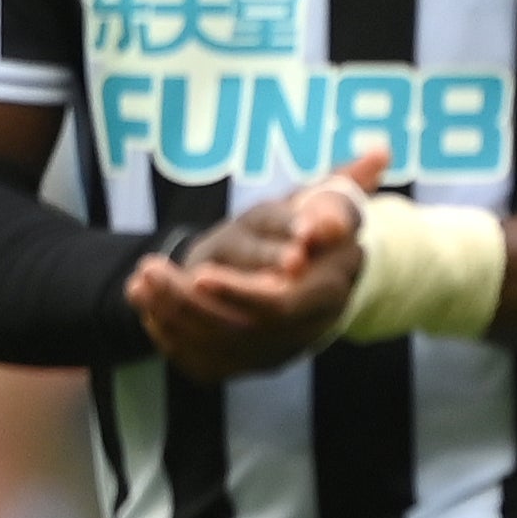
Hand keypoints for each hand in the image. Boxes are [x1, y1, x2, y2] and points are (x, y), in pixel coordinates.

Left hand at [128, 139, 381, 381]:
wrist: (318, 271)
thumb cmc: (322, 230)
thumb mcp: (336, 206)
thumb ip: (342, 189)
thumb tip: (375, 157)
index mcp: (324, 294)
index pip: (279, 307)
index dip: (238, 295)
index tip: (199, 273)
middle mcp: (299, 330)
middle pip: (238, 332)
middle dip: (189, 304)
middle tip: (150, 269)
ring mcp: (271, 349)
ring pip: (214, 347)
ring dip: (169, 314)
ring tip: (141, 278)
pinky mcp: (245, 360)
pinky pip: (200, 360)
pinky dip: (167, 335)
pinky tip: (142, 300)